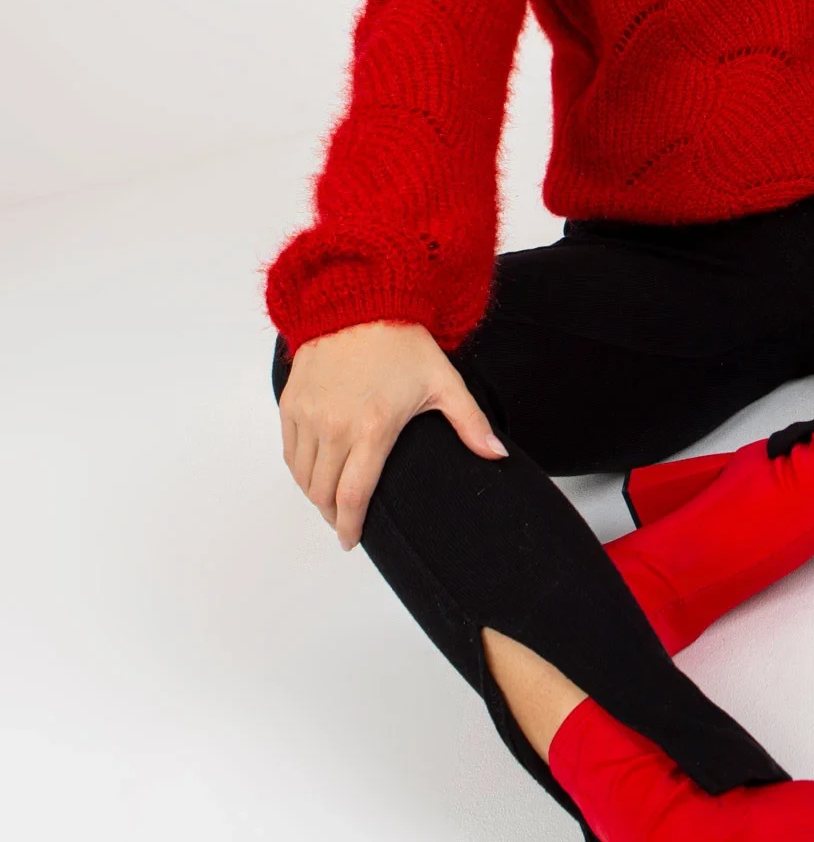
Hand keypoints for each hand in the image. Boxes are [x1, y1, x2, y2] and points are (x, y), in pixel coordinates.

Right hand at [278, 319, 507, 550]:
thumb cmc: (403, 342)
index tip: (352, 540)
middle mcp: (334, 426)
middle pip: (323, 492)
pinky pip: (289, 450)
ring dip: (314, 495)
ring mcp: (308, 414)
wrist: (360, 301)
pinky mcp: (291, 402)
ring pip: (303, 475)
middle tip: (345, 523)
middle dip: (333, 515)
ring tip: (330, 503)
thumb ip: (470, 424)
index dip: (351, 525)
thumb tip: (497, 456)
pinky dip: (299, 469)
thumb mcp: (444, 382)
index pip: (353, 496)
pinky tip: (314, 474)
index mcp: (373, 428)